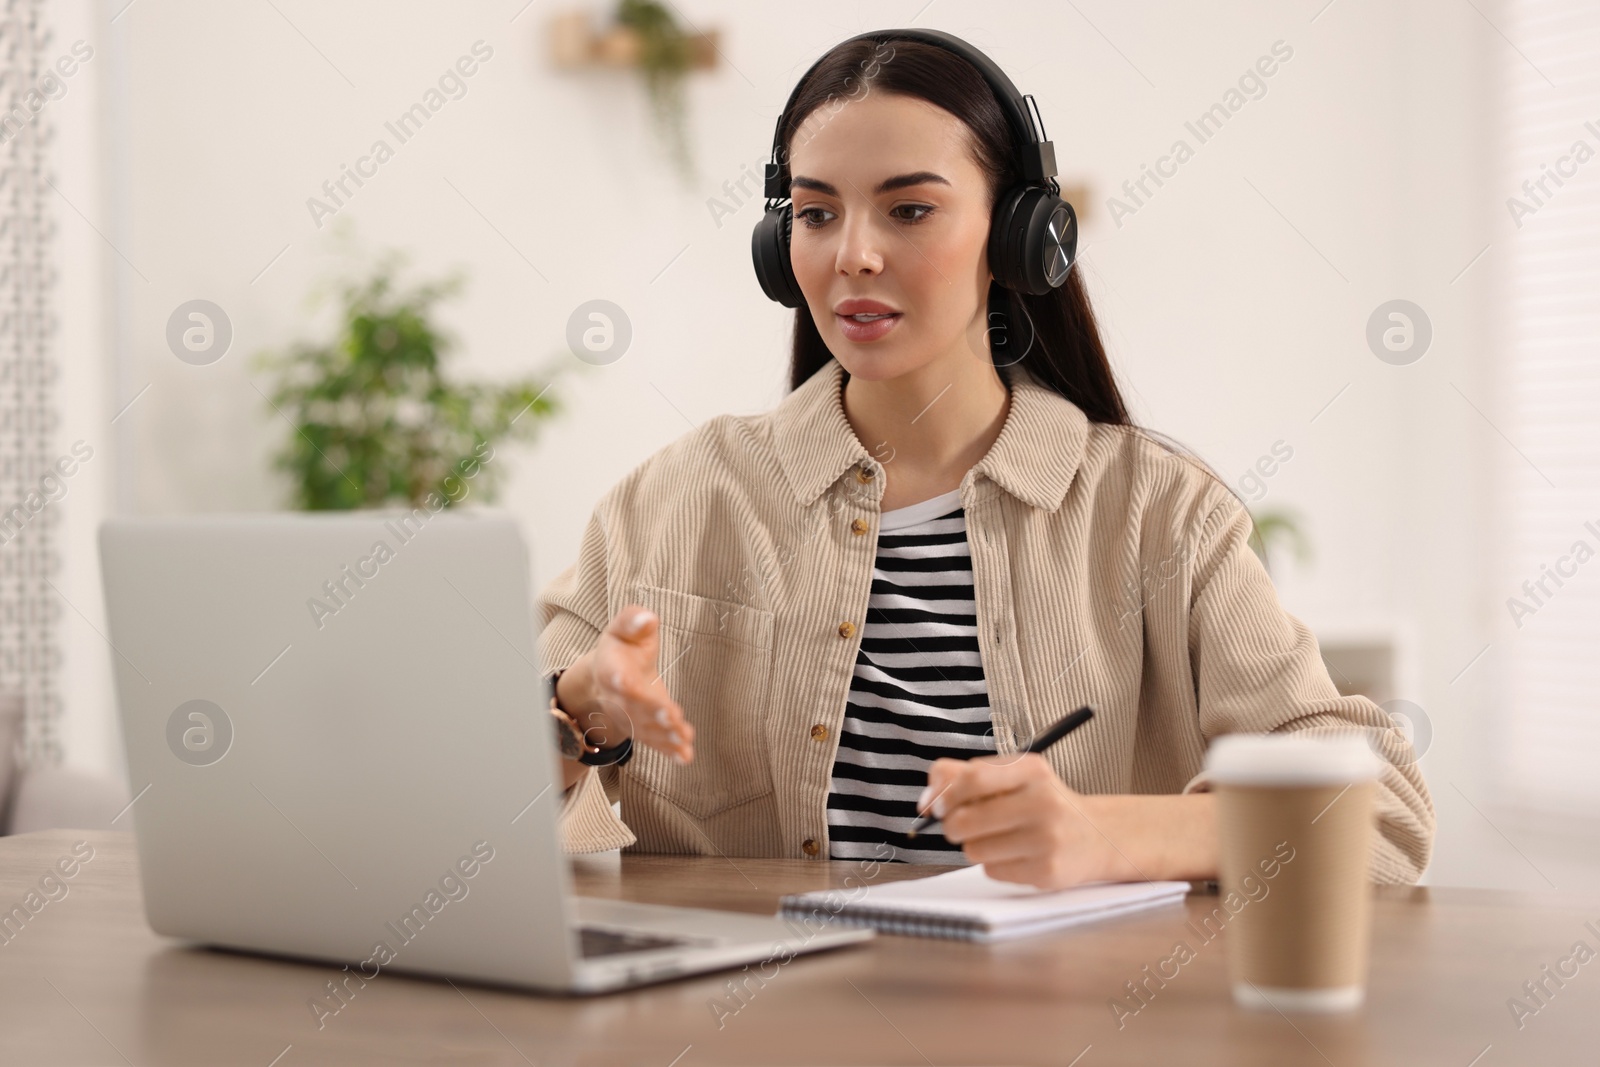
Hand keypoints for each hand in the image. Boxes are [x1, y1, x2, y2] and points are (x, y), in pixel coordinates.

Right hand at [560, 605, 693, 764]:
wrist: (608, 672)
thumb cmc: (622, 646)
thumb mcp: (624, 627)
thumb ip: (633, 620)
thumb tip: (647, 618)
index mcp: (610, 669)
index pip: (617, 678)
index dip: (624, 684)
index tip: (628, 685)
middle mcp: (616, 698)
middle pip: (632, 708)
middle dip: (651, 714)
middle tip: (673, 719)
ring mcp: (628, 716)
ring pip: (644, 730)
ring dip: (663, 736)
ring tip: (683, 740)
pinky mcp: (641, 728)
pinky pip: (654, 741)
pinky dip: (669, 750)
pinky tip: (685, 757)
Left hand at [920, 754, 1115, 889]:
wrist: (1096, 836)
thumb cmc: (1042, 803)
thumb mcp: (1014, 776)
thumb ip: (967, 775)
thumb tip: (927, 799)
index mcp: (1031, 770)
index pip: (971, 779)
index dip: (943, 795)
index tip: (934, 805)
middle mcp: (1042, 802)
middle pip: (965, 820)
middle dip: (953, 826)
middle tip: (962, 825)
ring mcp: (1047, 839)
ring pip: (974, 850)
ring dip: (976, 846)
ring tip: (1000, 839)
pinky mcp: (1046, 871)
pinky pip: (992, 871)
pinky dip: (996, 865)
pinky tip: (1018, 855)